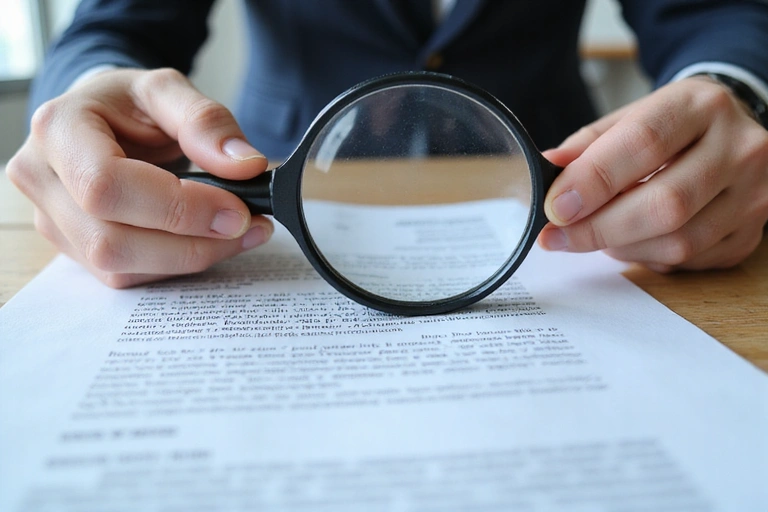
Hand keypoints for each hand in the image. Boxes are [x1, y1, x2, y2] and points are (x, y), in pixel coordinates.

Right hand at [7, 68, 273, 286]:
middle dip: (191, 243)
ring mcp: (52, 221)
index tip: (237, 210)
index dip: (177, 208)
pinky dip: (176, 266)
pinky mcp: (74, 250)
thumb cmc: (129, 104)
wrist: (103, 120)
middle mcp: (42, 179)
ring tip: (241, 233)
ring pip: (119, 268)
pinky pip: (127, 277)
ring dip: (190, 259)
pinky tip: (210, 242)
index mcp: (59, 129)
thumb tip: (246, 166)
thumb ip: (207, 121)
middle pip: (111, 241)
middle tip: (250, 226)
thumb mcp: (168, 91)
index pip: (107, 186)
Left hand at [538, 76, 767, 271]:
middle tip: (557, 236)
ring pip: (678, 242)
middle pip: (665, 203)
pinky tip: (631, 240)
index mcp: (702, 105)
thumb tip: (548, 168)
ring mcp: (753, 194)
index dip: (594, 179)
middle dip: (599, 228)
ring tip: (593, 234)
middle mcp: (739, 148)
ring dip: (620, 247)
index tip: (555, 206)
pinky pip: (689, 261)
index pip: (644, 142)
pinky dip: (647, 257)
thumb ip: (589, 145)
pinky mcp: (750, 234)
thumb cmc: (671, 128)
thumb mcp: (630, 117)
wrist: (730, 133)